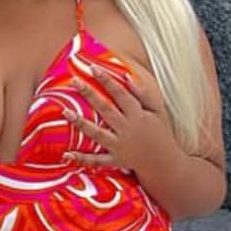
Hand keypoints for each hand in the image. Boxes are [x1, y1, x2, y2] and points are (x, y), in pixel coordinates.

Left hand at [62, 61, 176, 174]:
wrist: (165, 162)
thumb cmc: (160, 132)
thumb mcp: (157, 110)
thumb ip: (143, 93)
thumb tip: (126, 76)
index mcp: (138, 115)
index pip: (121, 94)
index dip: (107, 80)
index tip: (93, 68)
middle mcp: (127, 129)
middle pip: (105, 109)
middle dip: (90, 94)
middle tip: (74, 81)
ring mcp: (120, 146)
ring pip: (97, 134)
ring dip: (81, 123)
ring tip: (65, 112)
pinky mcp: (116, 161)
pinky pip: (97, 161)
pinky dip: (82, 159)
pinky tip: (67, 155)